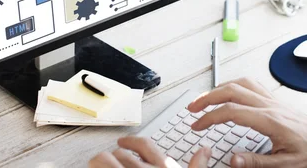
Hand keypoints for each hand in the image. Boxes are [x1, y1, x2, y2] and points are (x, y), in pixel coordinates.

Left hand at [88, 136, 211, 167]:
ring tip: (101, 166)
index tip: (123, 142)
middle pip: (121, 153)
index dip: (131, 142)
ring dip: (101, 163)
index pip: (145, 145)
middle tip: (113, 162)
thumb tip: (205, 150)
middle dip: (115, 157)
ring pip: (103, 159)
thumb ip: (197, 166)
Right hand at [187, 78, 306, 167]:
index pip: (231, 111)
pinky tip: (231, 91)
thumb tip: (232, 160)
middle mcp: (270, 106)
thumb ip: (257, 162)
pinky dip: (235, 85)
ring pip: (241, 83)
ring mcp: (273, 101)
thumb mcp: (286, 165)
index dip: (209, 117)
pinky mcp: (277, 102)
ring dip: (220, 88)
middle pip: (231, 90)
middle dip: (208, 97)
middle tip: (192, 107)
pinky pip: (252, 85)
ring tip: (206, 98)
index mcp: (269, 120)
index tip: (197, 125)